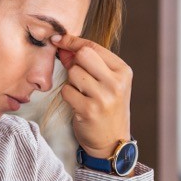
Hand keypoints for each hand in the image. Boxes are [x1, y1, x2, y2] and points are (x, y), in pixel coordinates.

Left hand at [51, 33, 132, 159]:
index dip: (72, 41)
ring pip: (73, 73)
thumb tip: (61, 44)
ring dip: (71, 82)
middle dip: (74, 63)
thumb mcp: (104, 82)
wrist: (112, 141)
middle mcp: (116, 82)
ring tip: (82, 93)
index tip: (57, 39)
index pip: (93, 46)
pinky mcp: (89, 110)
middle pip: (83, 55)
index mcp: (123, 71)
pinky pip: (67, 91)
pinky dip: (68, 96)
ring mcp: (104, 97)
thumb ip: (85, 63)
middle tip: (78, 76)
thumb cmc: (107, 107)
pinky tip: (78, 104)